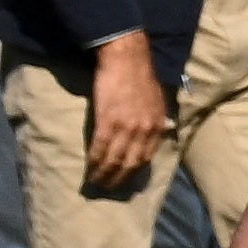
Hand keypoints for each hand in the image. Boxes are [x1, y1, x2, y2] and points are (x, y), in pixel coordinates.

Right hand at [80, 34, 164, 195]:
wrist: (127, 59)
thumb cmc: (139, 77)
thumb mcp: (157, 101)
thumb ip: (155, 119)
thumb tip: (154, 132)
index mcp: (158, 125)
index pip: (147, 157)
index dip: (134, 172)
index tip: (124, 180)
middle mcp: (145, 130)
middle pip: (132, 163)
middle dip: (118, 178)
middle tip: (106, 188)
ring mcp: (127, 126)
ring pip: (115, 159)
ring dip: (104, 173)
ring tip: (95, 182)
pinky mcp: (108, 120)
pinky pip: (101, 147)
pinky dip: (95, 160)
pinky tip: (89, 168)